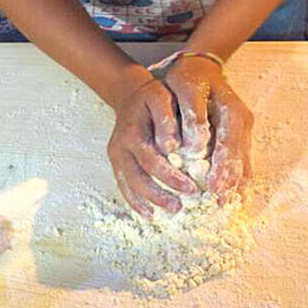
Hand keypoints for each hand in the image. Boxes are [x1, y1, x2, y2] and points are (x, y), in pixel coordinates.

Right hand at [107, 76, 198, 218]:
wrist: (130, 94)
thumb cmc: (151, 97)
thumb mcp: (161, 98)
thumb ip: (166, 120)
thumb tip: (172, 148)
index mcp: (131, 133)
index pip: (151, 160)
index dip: (170, 177)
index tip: (191, 189)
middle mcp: (120, 147)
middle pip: (138, 177)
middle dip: (159, 195)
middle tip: (180, 207)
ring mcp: (116, 156)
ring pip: (129, 184)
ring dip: (148, 201)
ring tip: (170, 212)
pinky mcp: (116, 162)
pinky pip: (123, 185)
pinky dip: (134, 200)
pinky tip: (148, 213)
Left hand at [165, 57, 252, 201]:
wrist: (198, 66)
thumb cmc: (189, 78)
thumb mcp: (186, 89)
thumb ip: (192, 116)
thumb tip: (195, 147)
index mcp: (231, 112)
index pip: (229, 146)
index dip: (223, 168)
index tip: (215, 188)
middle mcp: (241, 123)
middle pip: (238, 157)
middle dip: (229, 182)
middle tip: (218, 203)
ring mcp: (240, 130)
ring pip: (241, 160)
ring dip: (233, 183)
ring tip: (222, 203)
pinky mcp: (234, 135)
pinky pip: (238, 159)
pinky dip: (234, 176)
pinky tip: (226, 192)